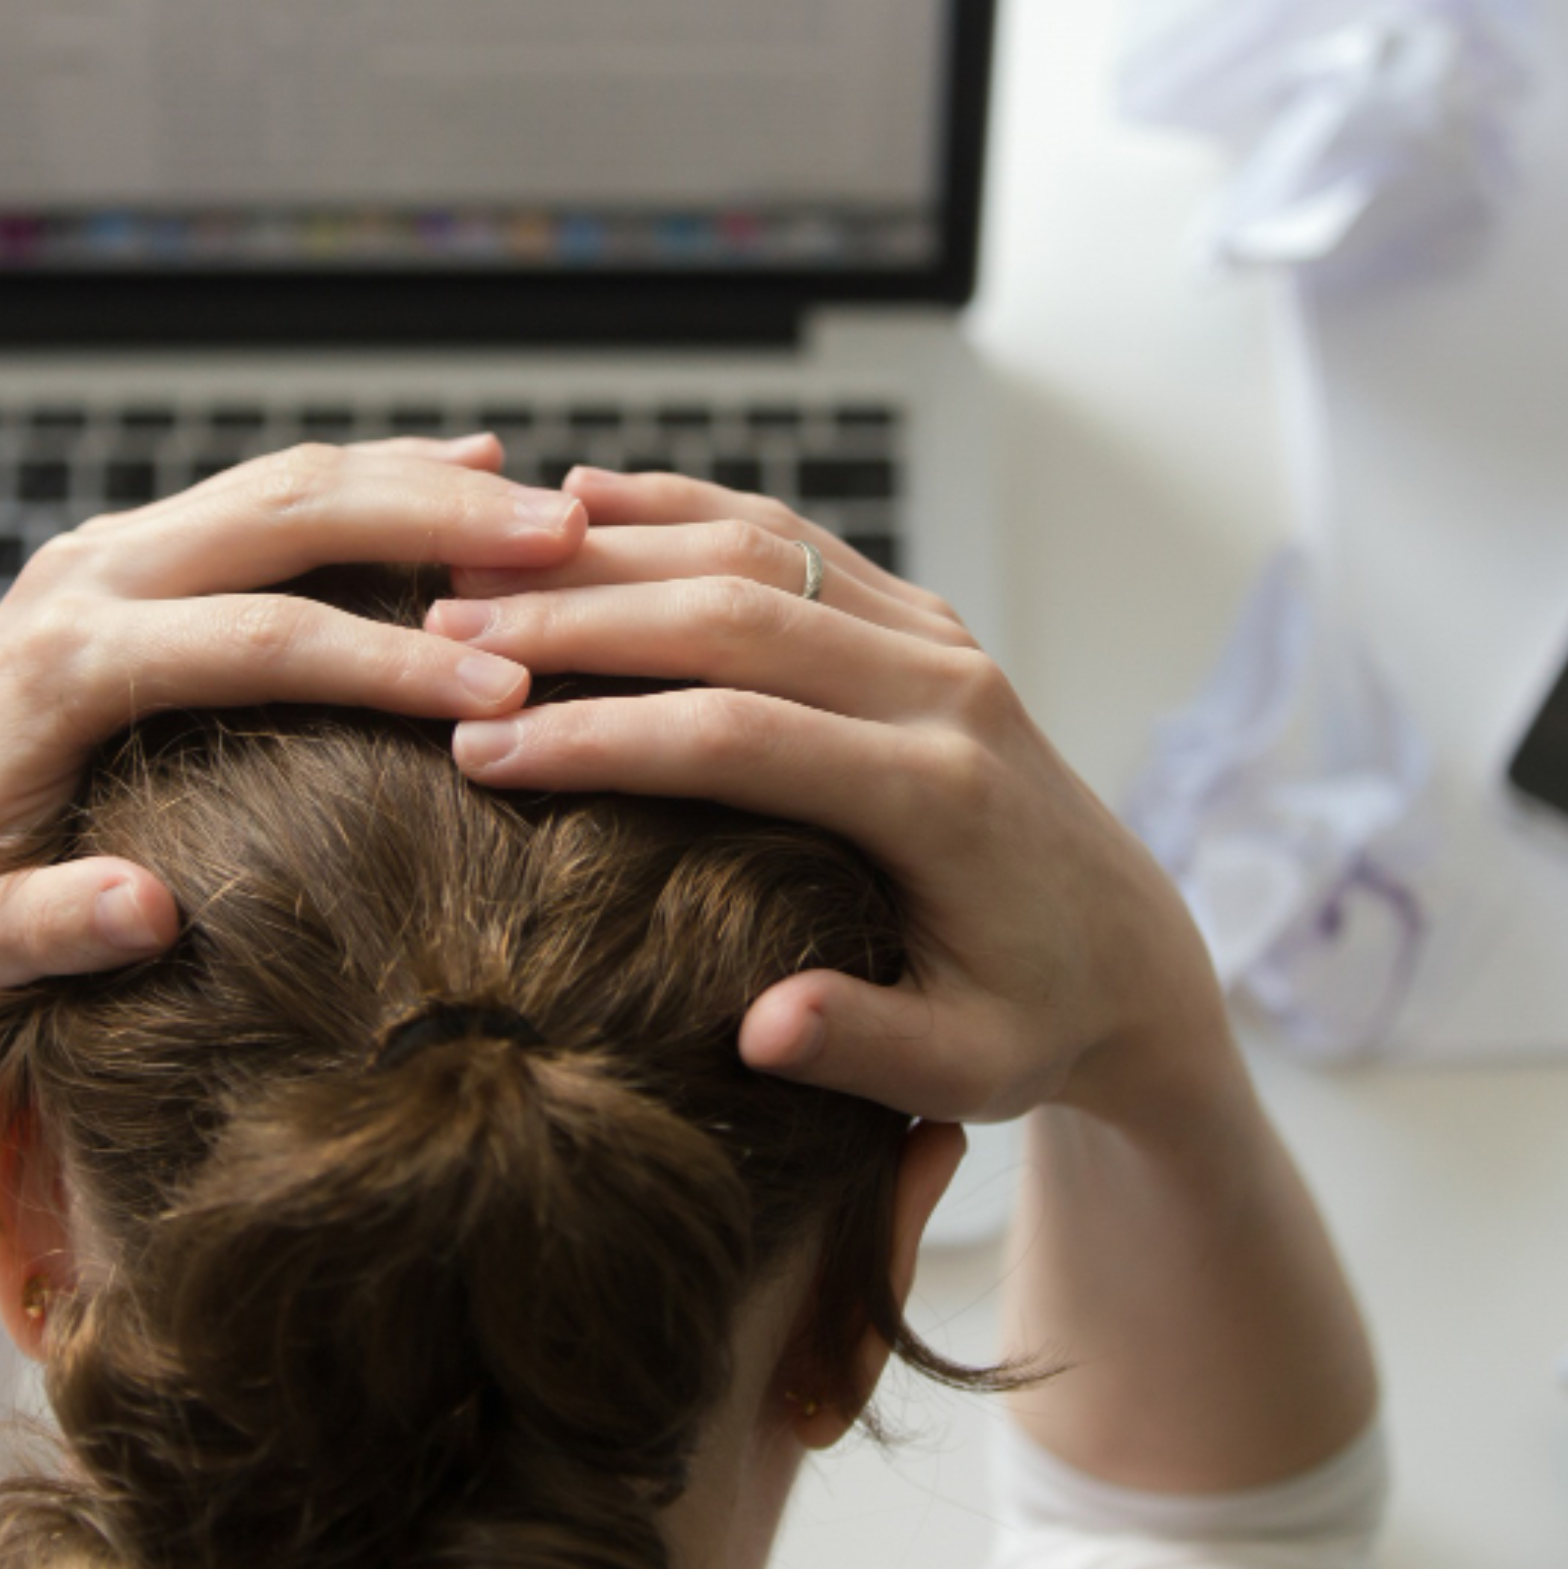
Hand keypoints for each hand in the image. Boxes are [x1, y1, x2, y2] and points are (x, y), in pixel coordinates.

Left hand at [0, 437, 588, 1001]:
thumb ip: (32, 931)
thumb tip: (145, 911)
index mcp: (59, 667)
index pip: (256, 641)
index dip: (387, 661)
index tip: (506, 691)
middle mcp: (89, 578)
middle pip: (287, 515)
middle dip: (435, 523)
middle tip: (564, 542)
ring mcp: (116, 552)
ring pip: (292, 482)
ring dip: (424, 484)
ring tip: (550, 510)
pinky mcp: (142, 553)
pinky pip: (277, 493)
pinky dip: (379, 476)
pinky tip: (470, 464)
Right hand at [426, 468, 1230, 1127]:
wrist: (1127, 945)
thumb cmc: (1035, 1017)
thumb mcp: (972, 1068)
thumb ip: (870, 1047)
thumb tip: (761, 1032)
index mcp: (942, 794)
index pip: (740, 737)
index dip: (601, 736)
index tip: (480, 751)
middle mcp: (943, 686)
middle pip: (733, 615)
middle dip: (576, 622)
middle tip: (440, 634)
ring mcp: (935, 636)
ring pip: (755, 548)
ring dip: (611, 550)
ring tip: (477, 567)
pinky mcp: (920, 616)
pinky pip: (790, 534)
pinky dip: (685, 507)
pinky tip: (586, 499)